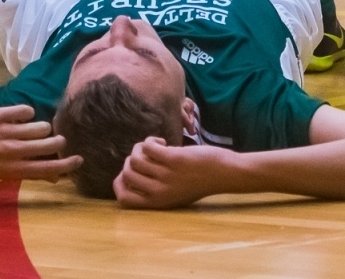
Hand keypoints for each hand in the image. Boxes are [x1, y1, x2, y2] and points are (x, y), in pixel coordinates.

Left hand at [0, 105, 81, 182]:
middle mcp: (10, 152)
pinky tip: (19, 117)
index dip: (66, 164)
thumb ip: (29, 172)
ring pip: (40, 125)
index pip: (47, 168)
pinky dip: (26, 113)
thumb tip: (56, 178)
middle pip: (49, 143)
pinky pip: (26, 110)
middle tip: (57, 139)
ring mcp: (4, 132)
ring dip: (41, 126)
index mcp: (12, 169)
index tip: (79, 159)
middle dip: (58, 140)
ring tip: (32, 128)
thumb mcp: (2, 173)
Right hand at [114, 137, 236, 208]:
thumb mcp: (174, 194)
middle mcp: (159, 192)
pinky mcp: (174, 160)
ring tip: (155, 145)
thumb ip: (154, 188)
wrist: (225, 174)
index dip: (120, 183)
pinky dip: (150, 141)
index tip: (129, 170)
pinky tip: (161, 141)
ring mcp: (166, 176)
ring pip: (136, 159)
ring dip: (140, 147)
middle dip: (130, 160)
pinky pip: (148, 148)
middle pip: (126, 175)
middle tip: (145, 154)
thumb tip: (130, 168)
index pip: (123, 200)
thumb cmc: (199, 181)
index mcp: (157, 203)